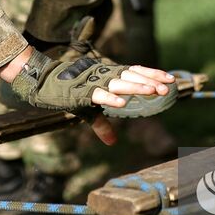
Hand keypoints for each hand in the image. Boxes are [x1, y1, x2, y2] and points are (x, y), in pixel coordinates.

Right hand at [0, 46, 174, 142]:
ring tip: (152, 90)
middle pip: (132, 76)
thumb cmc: (68, 94)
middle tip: (167, 87)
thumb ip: (103, 124)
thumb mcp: (88, 110)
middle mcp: (104, 75)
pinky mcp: (81, 92)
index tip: (171, 79)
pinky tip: (123, 102)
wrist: (43, 83)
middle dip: (150, 81)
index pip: (135, 72)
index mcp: (108, 75)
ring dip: (136, 86)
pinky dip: (110, 97)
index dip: (153, 74)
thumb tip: (112, 142)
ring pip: (119, 83)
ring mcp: (93, 82)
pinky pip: (98, 94)